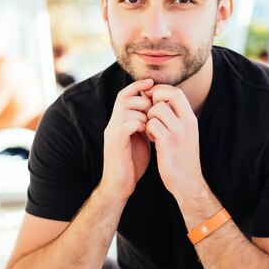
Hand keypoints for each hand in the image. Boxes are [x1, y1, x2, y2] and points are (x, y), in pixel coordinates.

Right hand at [99, 78, 153, 201]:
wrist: (119, 186)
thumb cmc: (131, 163)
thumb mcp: (139, 139)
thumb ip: (144, 124)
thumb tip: (156, 109)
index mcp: (118, 121)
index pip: (124, 95)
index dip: (137, 86)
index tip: (152, 82)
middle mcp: (112, 124)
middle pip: (125, 98)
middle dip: (144, 101)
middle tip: (155, 112)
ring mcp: (112, 133)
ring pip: (126, 110)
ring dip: (143, 113)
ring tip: (152, 125)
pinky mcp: (115, 144)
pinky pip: (126, 125)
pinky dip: (139, 125)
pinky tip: (148, 133)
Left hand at [145, 84, 205, 201]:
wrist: (188, 182)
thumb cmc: (182, 157)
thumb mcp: (185, 134)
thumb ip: (176, 117)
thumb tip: (159, 99)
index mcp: (191, 119)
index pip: (177, 92)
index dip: (162, 90)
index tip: (152, 98)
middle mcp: (187, 123)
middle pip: (169, 95)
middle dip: (155, 99)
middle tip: (149, 111)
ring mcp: (178, 133)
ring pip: (157, 109)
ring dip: (149, 117)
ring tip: (152, 129)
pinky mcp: (167, 143)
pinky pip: (152, 124)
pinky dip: (148, 130)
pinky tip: (152, 139)